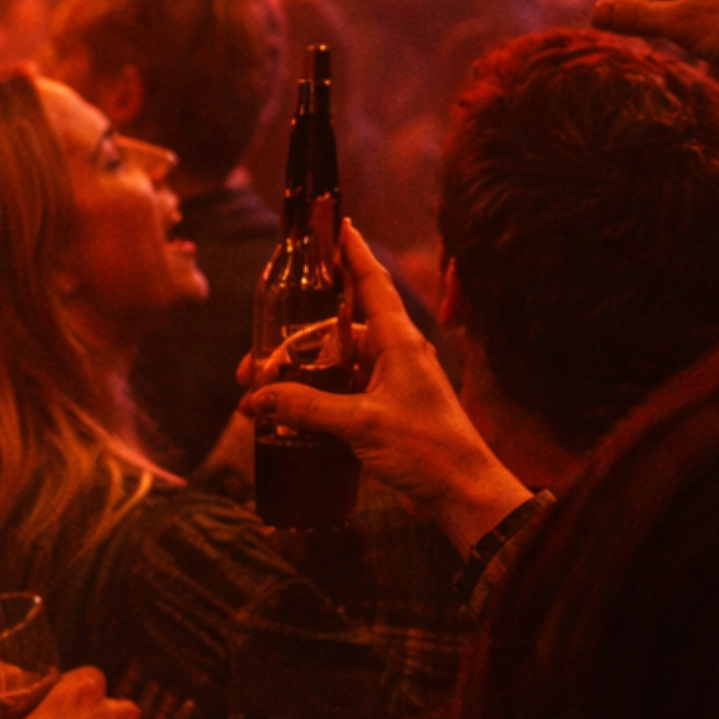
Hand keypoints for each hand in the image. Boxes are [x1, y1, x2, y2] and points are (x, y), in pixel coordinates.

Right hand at [242, 222, 529, 554]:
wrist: (462, 495)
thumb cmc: (427, 449)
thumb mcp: (362, 424)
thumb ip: (307, 407)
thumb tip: (257, 397)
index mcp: (397, 339)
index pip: (371, 281)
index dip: (350, 251)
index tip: (332, 223)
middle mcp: (392, 354)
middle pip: (335, 328)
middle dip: (292, 338)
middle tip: (255, 358)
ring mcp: (387, 384)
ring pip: (332, 364)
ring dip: (298, 374)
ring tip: (259, 393)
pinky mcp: (382, 413)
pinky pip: (338, 394)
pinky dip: (311, 401)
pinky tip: (283, 418)